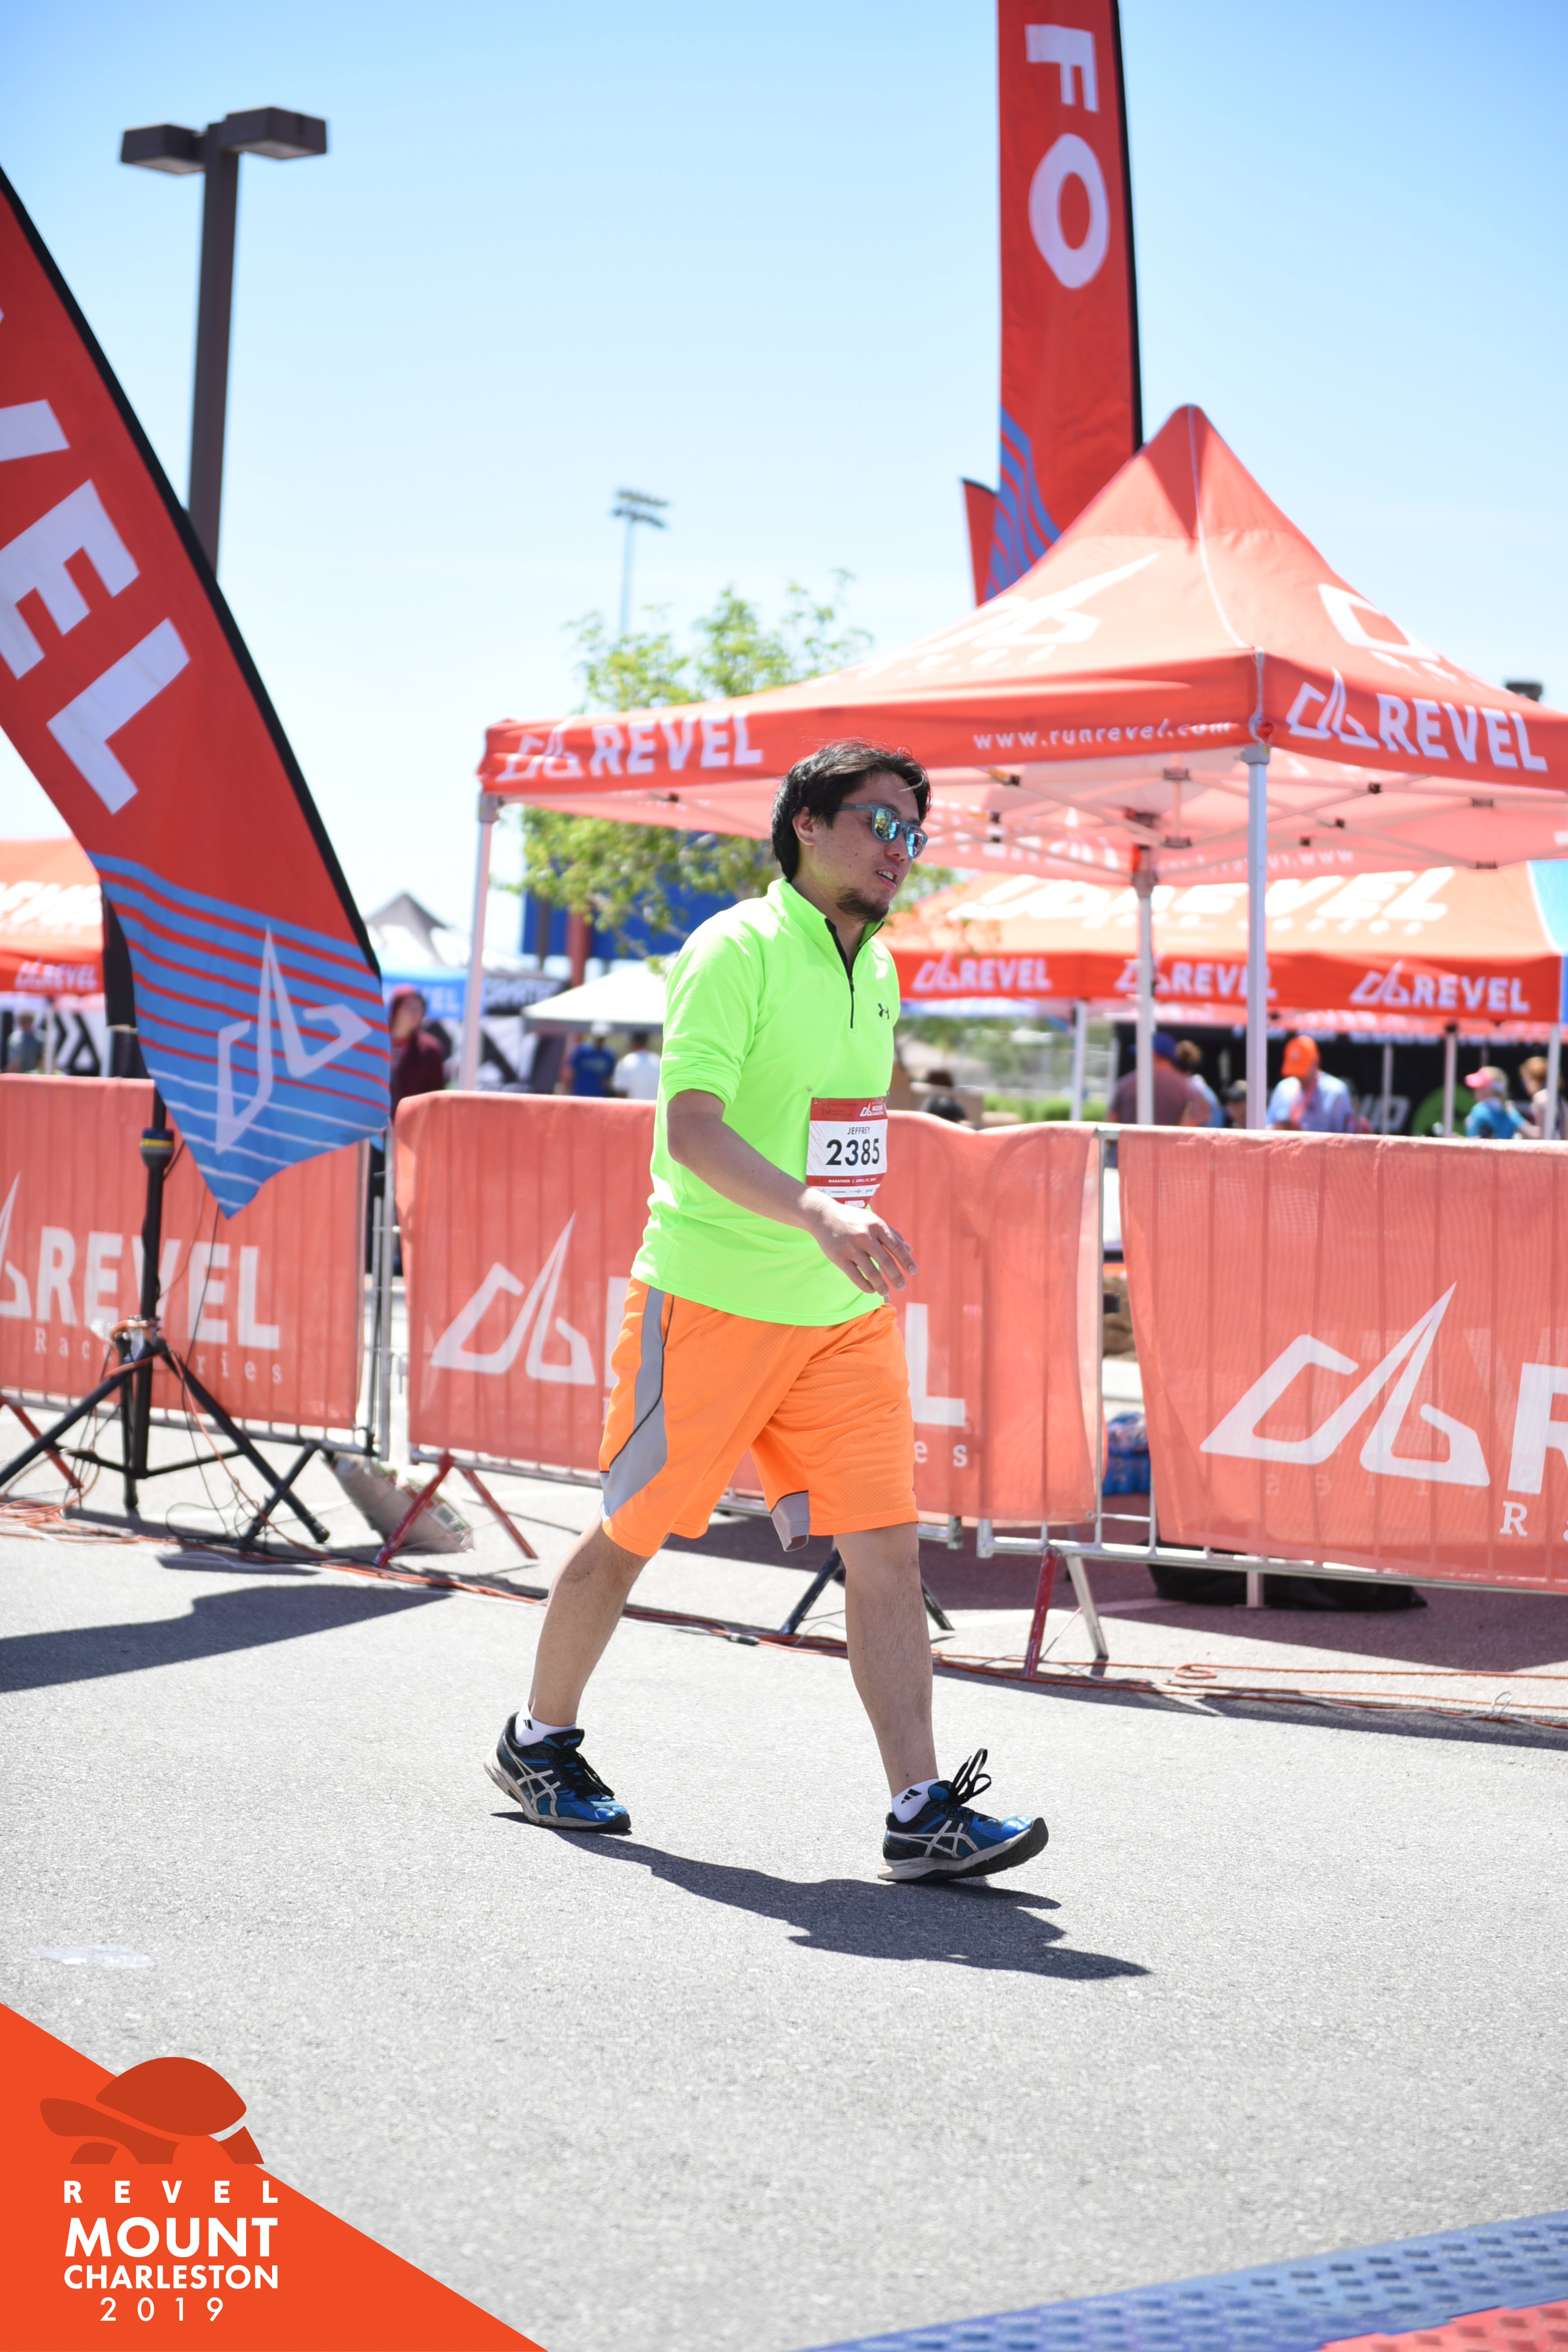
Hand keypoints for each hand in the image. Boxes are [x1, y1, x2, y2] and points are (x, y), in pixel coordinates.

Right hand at [800, 1194, 916, 1296]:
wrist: (824, 1216)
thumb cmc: (853, 1219)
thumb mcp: (874, 1221)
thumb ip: (892, 1235)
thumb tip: (910, 1250)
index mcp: (877, 1226)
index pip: (896, 1247)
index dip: (906, 1261)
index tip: (913, 1272)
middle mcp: (865, 1237)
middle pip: (886, 1262)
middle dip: (896, 1277)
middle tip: (902, 1286)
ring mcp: (851, 1248)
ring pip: (871, 1272)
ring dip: (881, 1286)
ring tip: (885, 1291)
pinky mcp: (839, 1257)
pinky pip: (855, 1276)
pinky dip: (865, 1286)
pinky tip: (871, 1290)